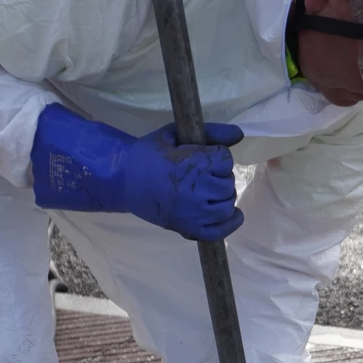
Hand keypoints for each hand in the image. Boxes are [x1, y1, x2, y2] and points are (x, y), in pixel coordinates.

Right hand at [122, 122, 244, 239]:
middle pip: (228, 183)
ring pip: (227, 205)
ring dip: (222, 196)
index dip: (216, 156)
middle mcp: (197, 191)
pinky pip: (220, 231)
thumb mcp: (174, 134)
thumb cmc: (148, 154)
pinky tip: (232, 214)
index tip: (203, 157)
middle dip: (219, 176)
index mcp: (193, 165)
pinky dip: (230, 222)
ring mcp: (195, 214)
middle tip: (201, 174)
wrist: (123, 180)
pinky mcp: (190, 229)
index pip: (225, 160)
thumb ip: (210, 132)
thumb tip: (240, 134)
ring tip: (208, 191)